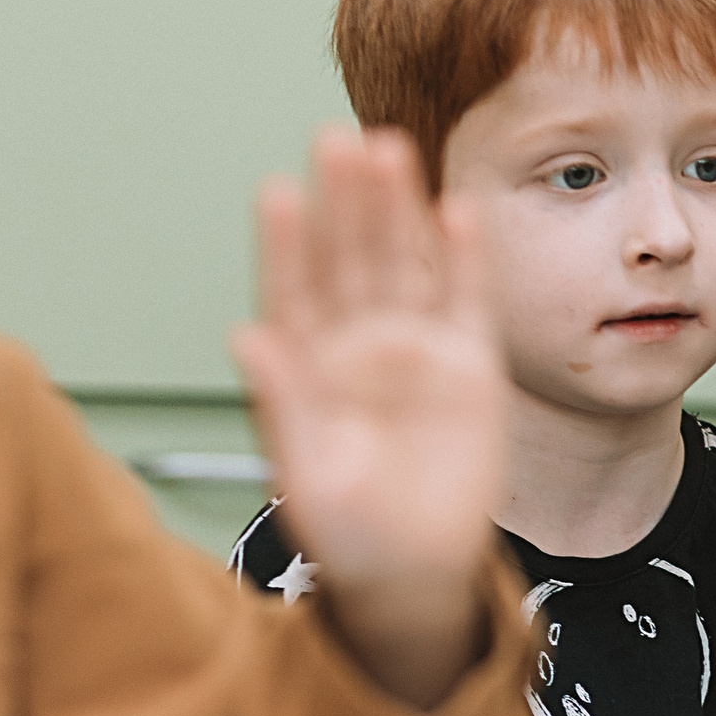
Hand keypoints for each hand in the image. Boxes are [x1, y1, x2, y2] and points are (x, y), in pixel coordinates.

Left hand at [232, 125, 507, 708]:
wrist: (415, 574)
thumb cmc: (348, 534)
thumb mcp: (306, 475)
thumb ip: (283, 404)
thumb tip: (246, 338)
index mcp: (305, 368)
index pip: (292, 291)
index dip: (287, 244)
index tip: (282, 193)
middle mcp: (356, 348)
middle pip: (349, 260)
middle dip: (344, 201)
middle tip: (338, 140)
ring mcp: (414, 352)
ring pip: (403, 265)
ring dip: (396, 210)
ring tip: (390, 150)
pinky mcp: (469, 369)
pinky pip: (467, 301)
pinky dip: (463, 257)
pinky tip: (455, 211)